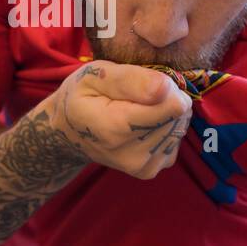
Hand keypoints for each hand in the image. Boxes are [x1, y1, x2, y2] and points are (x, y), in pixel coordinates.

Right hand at [48, 60, 192, 179]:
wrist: (67, 132)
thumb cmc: (80, 96)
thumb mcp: (94, 74)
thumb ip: (130, 79)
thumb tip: (166, 88)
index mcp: (115, 127)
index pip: (174, 106)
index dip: (167, 87)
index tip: (148, 81)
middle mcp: (131, 155)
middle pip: (179, 116)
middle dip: (168, 99)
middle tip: (138, 94)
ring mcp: (142, 167)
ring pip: (180, 127)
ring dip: (167, 113)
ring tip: (138, 108)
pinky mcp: (150, 170)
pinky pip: (175, 140)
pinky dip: (165, 128)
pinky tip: (143, 124)